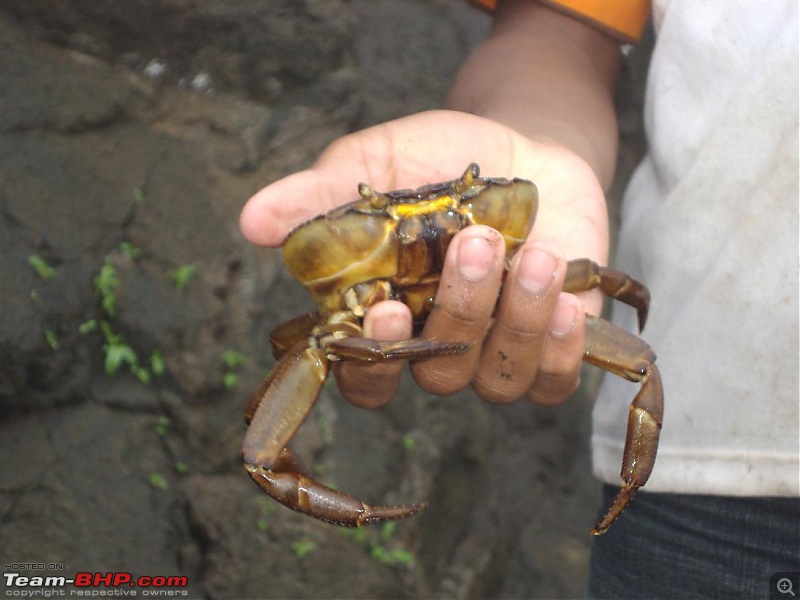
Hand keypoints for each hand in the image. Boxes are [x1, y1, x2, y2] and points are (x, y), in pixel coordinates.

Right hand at [240, 109, 608, 406]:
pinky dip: (563, 351)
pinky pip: (554, 383)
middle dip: (460, 311)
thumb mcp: (377, 164)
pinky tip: (567, 302)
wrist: (525, 146)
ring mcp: (497, 351)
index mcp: (387, 313)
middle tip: (474, 242)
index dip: (373, 362)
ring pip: (498, 380)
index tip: (388, 310)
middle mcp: (439, 345)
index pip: (366, 374)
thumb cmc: (439, 158)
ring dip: (518, 323)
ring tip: (536, 257)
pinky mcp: (554, 347)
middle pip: (439, 374)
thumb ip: (320, 195)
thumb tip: (251, 220)